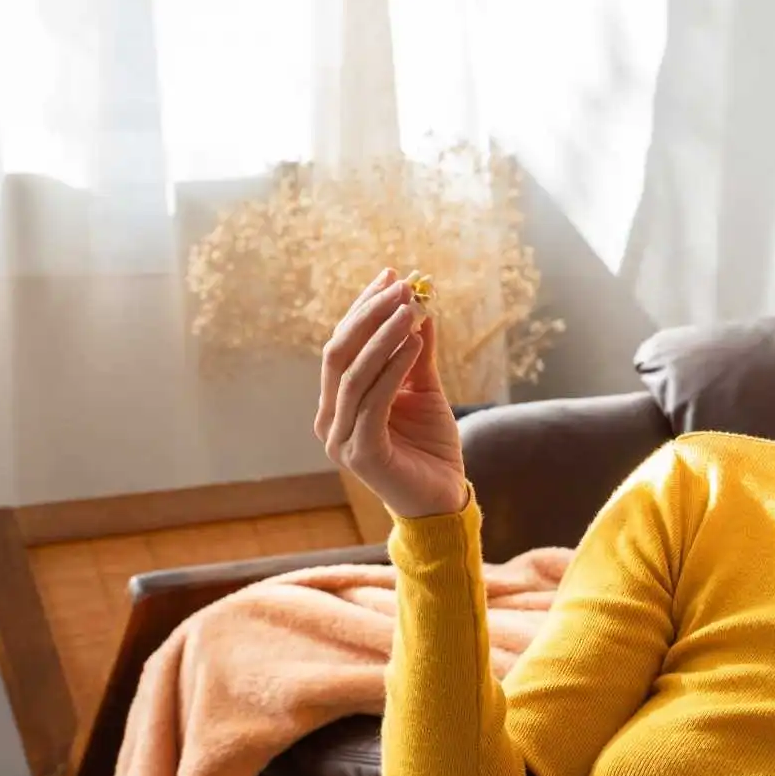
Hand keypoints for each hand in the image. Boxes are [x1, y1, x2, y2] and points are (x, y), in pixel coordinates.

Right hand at [314, 268, 466, 518]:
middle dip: (369, 315)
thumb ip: (417, 355)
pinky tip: (416, 344)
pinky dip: (394, 369)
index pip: (342, 345)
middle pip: (339, 353)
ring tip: (411, 308)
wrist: (444, 499)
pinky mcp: (361, 454)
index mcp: (337, 402)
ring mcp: (341, 439)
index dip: (363, 308)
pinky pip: (375, 401)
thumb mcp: (425, 391)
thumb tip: (420, 309)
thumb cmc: (431, 447)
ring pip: (355, 374)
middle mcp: (330, 419)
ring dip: (384, 336)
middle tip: (401, 287)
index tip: (391, 276)